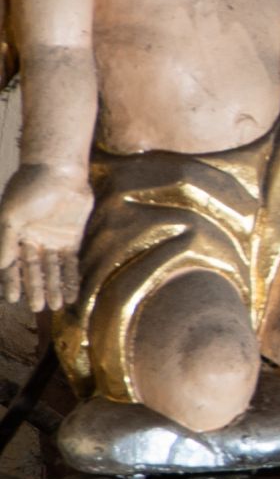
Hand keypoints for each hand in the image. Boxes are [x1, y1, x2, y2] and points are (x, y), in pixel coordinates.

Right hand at [0, 164, 91, 312]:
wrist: (58, 170)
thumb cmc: (29, 189)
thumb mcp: (11, 216)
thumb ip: (6, 242)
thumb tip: (1, 266)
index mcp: (14, 235)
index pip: (12, 264)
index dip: (12, 282)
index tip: (12, 300)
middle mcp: (32, 240)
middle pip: (33, 270)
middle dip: (36, 289)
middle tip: (39, 308)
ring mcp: (52, 239)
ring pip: (52, 269)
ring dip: (54, 287)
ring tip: (56, 306)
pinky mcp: (71, 237)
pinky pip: (71, 262)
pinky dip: (71, 278)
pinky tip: (73, 294)